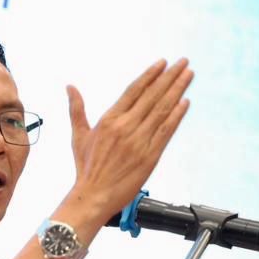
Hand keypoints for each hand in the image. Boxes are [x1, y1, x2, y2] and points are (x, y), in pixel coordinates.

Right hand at [65, 58, 192, 221]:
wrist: (94, 195)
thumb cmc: (87, 168)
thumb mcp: (79, 135)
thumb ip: (77, 109)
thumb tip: (70, 87)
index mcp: (110, 119)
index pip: (134, 90)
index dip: (150, 75)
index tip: (162, 63)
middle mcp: (126, 127)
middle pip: (152, 95)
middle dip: (170, 77)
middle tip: (183, 62)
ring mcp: (139, 141)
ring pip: (162, 110)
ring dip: (177, 90)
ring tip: (189, 76)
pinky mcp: (150, 156)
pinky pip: (166, 131)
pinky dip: (177, 116)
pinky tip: (185, 102)